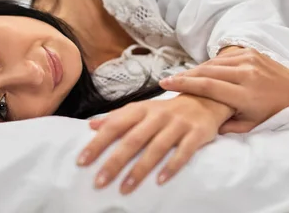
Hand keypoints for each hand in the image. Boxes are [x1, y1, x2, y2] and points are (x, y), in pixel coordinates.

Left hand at [76, 95, 230, 193]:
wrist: (205, 99)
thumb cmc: (167, 111)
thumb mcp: (141, 109)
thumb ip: (117, 117)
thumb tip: (90, 125)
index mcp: (141, 110)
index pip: (115, 125)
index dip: (98, 143)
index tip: (82, 161)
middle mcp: (158, 115)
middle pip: (133, 139)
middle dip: (115, 161)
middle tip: (99, 181)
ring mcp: (178, 124)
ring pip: (156, 147)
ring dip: (139, 170)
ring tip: (125, 188)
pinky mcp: (196, 133)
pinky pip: (184, 151)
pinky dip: (172, 166)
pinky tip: (160, 181)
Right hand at [159, 47, 288, 132]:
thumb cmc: (273, 112)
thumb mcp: (251, 125)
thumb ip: (227, 124)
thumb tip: (202, 123)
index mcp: (246, 93)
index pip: (208, 86)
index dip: (184, 84)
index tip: (165, 84)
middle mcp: (247, 73)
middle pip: (206, 71)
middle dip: (184, 76)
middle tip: (167, 80)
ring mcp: (249, 59)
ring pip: (213, 62)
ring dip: (195, 69)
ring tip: (182, 77)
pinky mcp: (251, 52)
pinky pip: (224, 56)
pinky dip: (210, 63)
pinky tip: (201, 70)